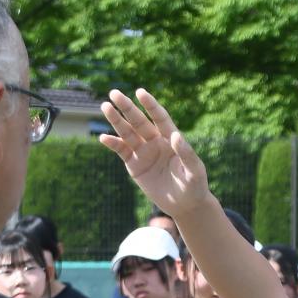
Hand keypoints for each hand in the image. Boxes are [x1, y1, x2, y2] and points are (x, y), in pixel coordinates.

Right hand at [98, 90, 213, 219]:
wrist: (184, 205)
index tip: (140, 93)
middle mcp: (156, 141)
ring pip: (128, 133)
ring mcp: (144, 152)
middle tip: (114, 93)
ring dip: (116, 121)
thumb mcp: (194, 171)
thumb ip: (187, 153)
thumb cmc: (194, 185)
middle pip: (139, 121)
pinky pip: (122, 151)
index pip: (159, 118)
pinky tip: (103, 138)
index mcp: (171, 139)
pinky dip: (113, 144)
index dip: (150, 105)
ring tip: (105, 106)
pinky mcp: (135, 165)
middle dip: (127, 107)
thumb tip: (175, 136)